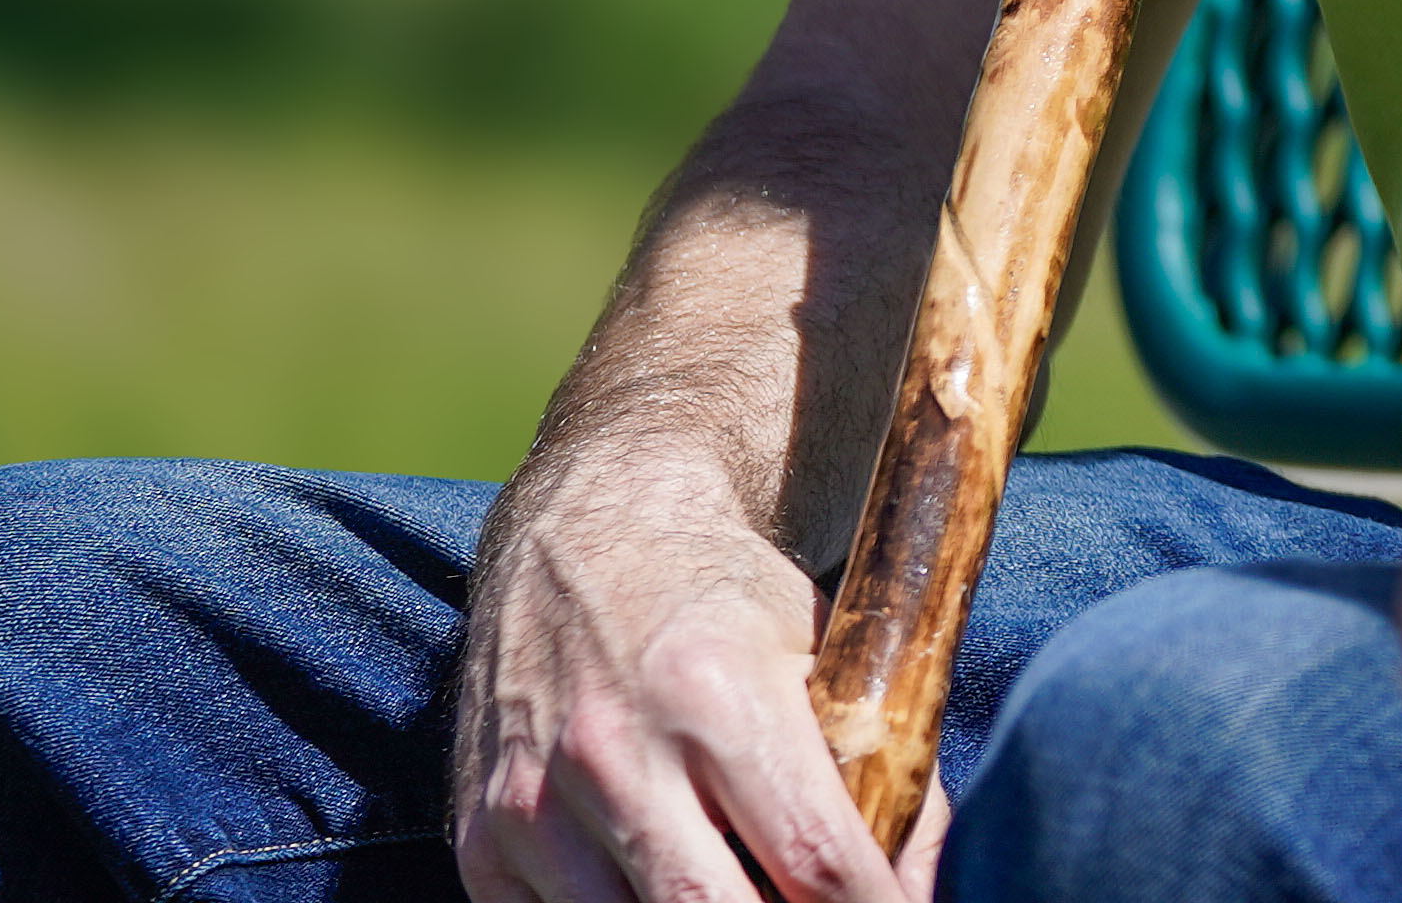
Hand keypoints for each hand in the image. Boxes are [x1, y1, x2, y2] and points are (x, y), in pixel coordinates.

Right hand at [451, 441, 911, 902]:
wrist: (582, 534)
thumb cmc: (725, 601)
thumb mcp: (826, 648)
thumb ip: (886, 761)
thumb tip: (920, 882)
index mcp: (718, 691)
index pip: (813, 856)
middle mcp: (613, 751)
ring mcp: (534, 804)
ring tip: (746, 887)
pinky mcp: (481, 843)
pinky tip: (669, 890)